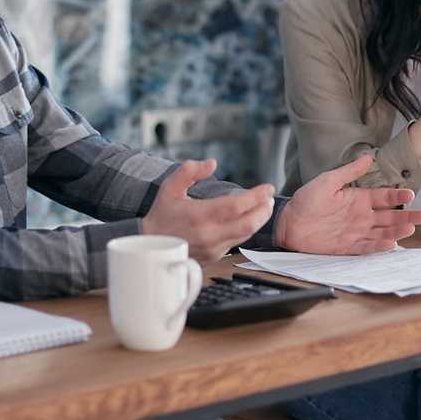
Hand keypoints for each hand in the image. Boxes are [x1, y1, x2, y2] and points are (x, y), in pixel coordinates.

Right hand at [142, 159, 275, 261]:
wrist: (151, 245)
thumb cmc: (162, 214)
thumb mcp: (170, 187)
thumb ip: (190, 171)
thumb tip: (212, 163)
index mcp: (200, 215)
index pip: (237, 206)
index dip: (256, 196)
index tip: (267, 188)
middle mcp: (209, 234)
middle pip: (249, 224)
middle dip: (264, 210)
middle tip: (269, 199)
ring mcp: (213, 248)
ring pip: (246, 235)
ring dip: (259, 220)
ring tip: (264, 207)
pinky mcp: (214, 256)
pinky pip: (237, 242)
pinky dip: (246, 230)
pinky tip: (247, 219)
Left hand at [276, 155, 420, 253]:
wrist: (288, 222)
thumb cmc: (306, 200)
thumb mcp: (328, 181)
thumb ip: (349, 171)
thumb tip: (369, 157)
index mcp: (358, 199)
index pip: (384, 198)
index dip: (398, 196)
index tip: (410, 194)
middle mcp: (361, 216)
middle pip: (390, 217)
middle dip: (408, 216)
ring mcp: (356, 232)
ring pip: (382, 232)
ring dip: (397, 231)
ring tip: (410, 228)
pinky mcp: (348, 247)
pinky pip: (367, 247)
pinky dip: (379, 246)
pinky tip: (391, 244)